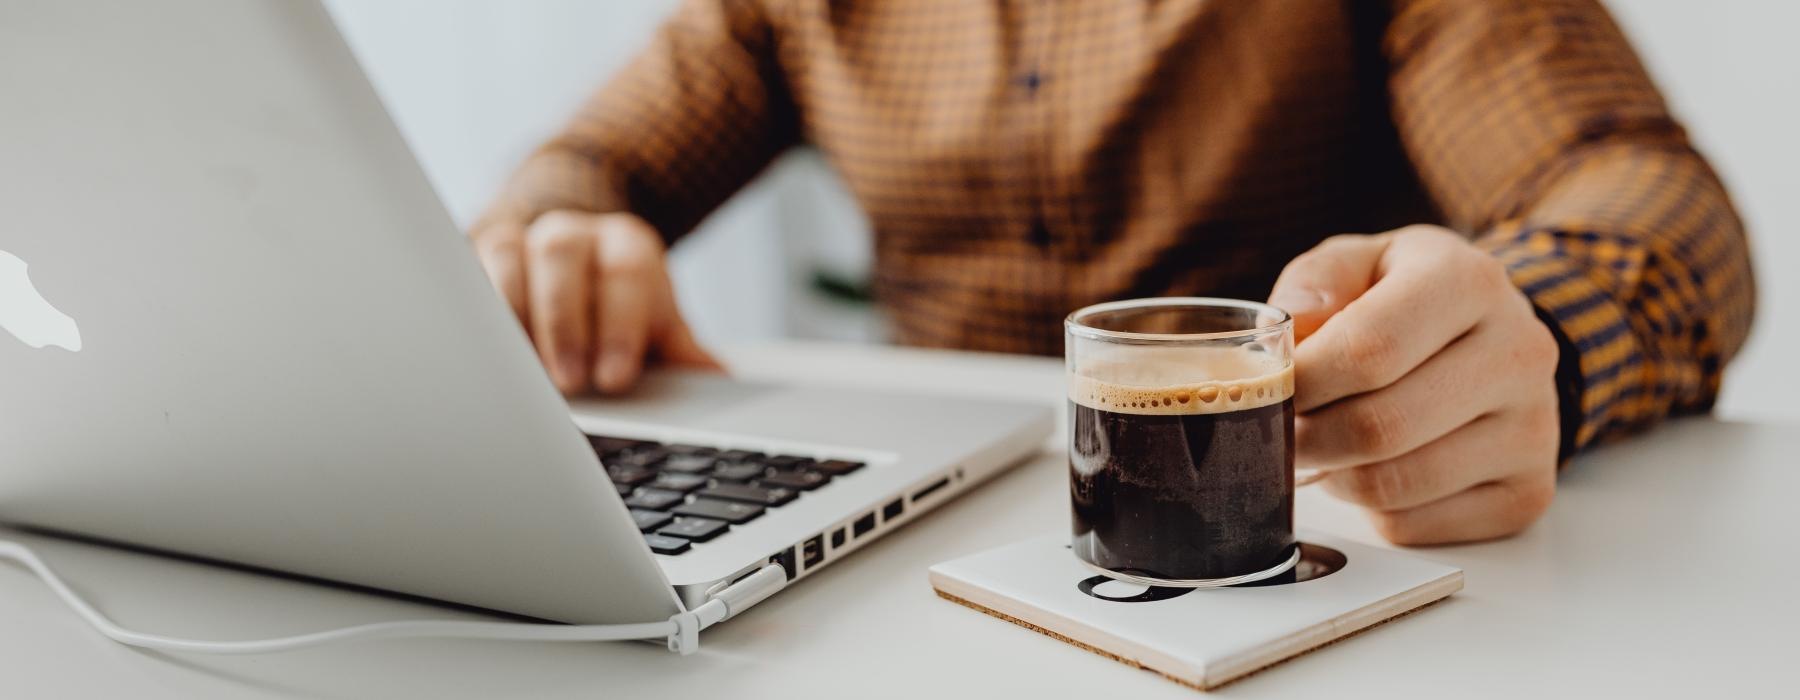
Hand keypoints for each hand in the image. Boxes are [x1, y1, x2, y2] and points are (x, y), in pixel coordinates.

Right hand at [469, 210, 720, 394]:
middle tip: (570, 382)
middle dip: (566, 323)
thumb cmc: (614, 307)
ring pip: (509, 256)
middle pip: (563, 255)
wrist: (572, 262)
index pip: (626, 270)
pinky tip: (485, 355)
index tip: (615, 377)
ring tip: (525, 376)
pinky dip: (477, 314)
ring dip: (516, 319)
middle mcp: (571, 230)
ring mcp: (520, 238)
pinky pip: (468, 273)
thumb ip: (680, 350)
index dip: (621, 325)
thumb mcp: (653, 325)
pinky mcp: (476, 256)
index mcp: (625, 242)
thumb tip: (717, 379)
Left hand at [1267, 225, 1558, 544]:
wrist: (1493, 336)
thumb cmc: (1406, 299)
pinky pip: (1412, 526)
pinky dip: (1370, 509)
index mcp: (1469, 283)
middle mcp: (1517, 353)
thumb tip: (1288, 330)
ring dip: (1334, 475)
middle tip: (1281, 431)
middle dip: (1307, 439)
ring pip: (1392, 486)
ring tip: (1327, 445)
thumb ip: (1315, 283)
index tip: (1267, 391)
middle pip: (1378, 427)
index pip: (1368, 350)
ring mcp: (1533, 430)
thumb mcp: (1360, 262)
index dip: (1301, 383)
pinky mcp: (1527, 492)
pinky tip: (1374, 469)